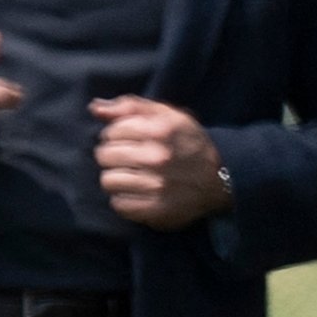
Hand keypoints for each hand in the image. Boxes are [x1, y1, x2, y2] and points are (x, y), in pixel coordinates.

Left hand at [91, 95, 231, 229]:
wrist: (221, 179)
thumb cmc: (189, 143)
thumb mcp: (169, 116)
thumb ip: (131, 107)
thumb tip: (95, 108)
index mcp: (160, 130)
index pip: (111, 131)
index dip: (118, 135)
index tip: (131, 141)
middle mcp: (157, 158)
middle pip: (105, 156)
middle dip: (113, 156)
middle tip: (130, 159)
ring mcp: (156, 186)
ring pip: (108, 181)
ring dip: (117, 179)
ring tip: (132, 177)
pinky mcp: (156, 210)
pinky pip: (119, 205)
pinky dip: (124, 199)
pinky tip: (138, 193)